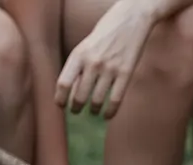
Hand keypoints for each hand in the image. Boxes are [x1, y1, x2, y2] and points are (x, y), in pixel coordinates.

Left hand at [55, 0, 154, 117]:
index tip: (60, 105)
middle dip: (76, 107)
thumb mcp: (87, 44)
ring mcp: (110, 69)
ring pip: (97, 100)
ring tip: (93, 112)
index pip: (64, 83)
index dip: (60, 98)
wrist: (132, 19)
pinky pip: (115, 100)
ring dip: (93, 110)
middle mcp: (92, 63)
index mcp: (79, 54)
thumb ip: (81, 64)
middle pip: (80, 95)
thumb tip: (75, 89)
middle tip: (76, 111)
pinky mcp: (126, 74)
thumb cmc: (107, 31)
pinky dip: (110, 111)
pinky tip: (107, 116)